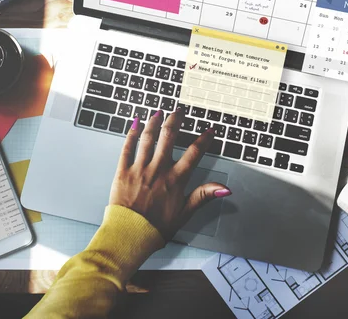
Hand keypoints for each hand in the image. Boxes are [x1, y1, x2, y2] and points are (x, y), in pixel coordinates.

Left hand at [109, 109, 230, 239]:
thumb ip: (204, 196)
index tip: (209, 131)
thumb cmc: (156, 228)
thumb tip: (224, 189)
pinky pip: (127, 148)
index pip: (194, 153)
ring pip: (148, 138)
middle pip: (169, 137)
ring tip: (159, 112)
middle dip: (175, 121)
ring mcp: (139, 169)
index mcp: (175, 180)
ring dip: (154, 122)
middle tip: (179, 111)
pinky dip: (131, 134)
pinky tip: (135, 124)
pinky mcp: (123, 172)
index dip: (204, 140)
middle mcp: (158, 170)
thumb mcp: (185, 213)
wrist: (129, 235)